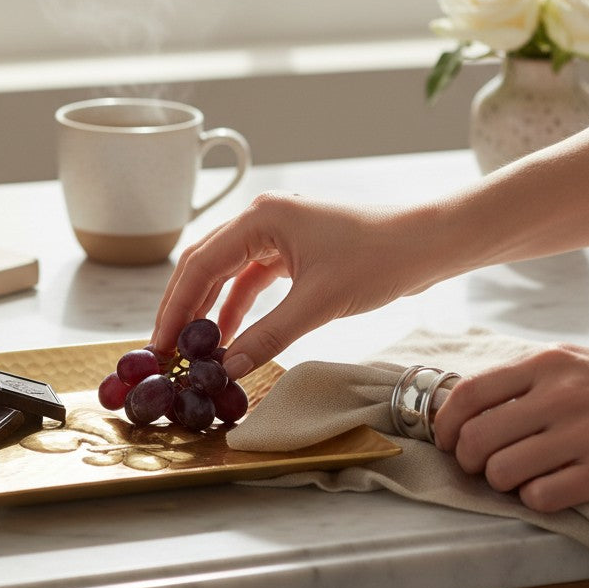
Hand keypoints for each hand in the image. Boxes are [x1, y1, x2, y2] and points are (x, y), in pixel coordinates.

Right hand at [152, 191, 427, 379]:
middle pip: (204, 265)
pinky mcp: (292, 250)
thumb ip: (267, 336)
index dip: (176, 306)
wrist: (428, 243)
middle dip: (184, 307)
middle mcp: (261, 219)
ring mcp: (276, 233)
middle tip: (167, 348)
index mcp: (260, 218)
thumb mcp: (318, 304)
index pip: (200, 264)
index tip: (160, 343)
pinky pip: (251, 279)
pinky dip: (237, 307)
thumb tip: (226, 369)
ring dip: (209, 309)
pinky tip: (230, 337)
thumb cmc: (379, 259)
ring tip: (194, 348)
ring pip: (226, 273)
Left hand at [433, 344, 588, 510]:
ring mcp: (586, 434)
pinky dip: (534, 499)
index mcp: (547, 364)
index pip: (470, 393)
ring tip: (514, 477)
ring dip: (499, 482)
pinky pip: (541, 496)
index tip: (443, 440)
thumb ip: (521, 380)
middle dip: (467, 460)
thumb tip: (460, 405)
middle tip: (477, 465)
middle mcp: (562, 395)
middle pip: (477, 438)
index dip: (444, 424)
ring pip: (503, 471)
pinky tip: (546, 488)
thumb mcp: (571, 365)